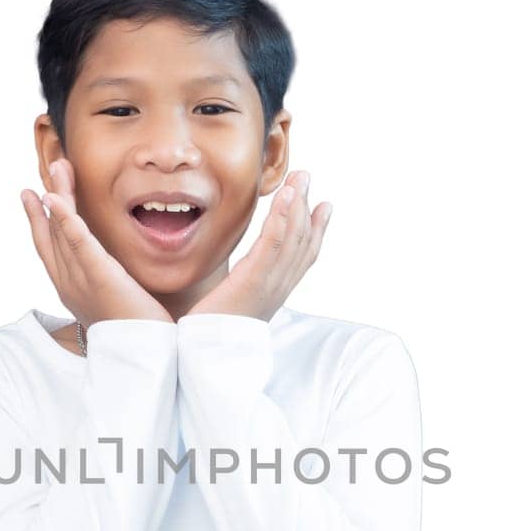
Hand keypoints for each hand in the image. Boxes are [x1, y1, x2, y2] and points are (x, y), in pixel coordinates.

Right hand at [19, 158, 171, 327]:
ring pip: (61, 232)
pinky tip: (56, 200)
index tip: (37, 195)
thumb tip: (113, 273)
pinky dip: (65, 220)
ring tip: (56, 169)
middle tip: (46, 169)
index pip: (51, 250)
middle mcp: (68, 285)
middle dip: (47, 200)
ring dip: (57, 197)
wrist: (143, 358)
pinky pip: (79, 243)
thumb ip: (108, 285)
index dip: (41, 221)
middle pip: (51, 235)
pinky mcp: (99, 277)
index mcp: (71, 290)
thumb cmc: (134, 336)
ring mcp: (80, 281)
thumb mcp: (114, 305)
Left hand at [188, 170, 331, 320]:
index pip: (304, 256)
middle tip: (306, 177)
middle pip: (302, 241)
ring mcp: (269, 284)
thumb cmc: (214, 330)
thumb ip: (244, 283)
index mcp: (276, 291)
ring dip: (297, 205)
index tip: (323, 206)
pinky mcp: (254, 281)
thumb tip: (243, 273)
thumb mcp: (235, 301)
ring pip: (292, 238)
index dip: (317, 230)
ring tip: (299, 177)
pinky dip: (282, 219)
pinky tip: (284, 197)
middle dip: (307, 207)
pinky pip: (272, 244)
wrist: (205, 353)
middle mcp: (279, 287)